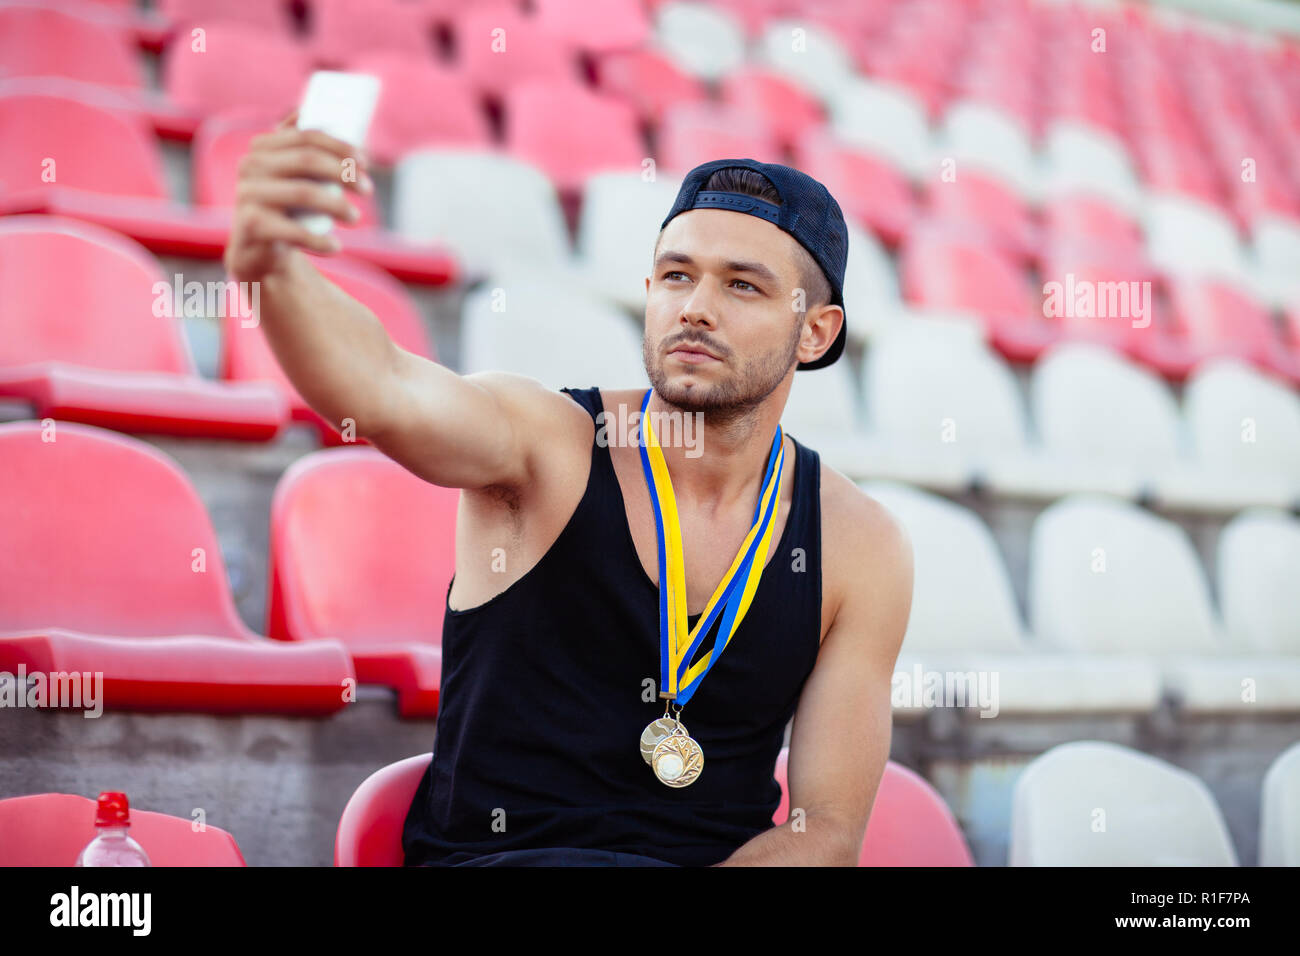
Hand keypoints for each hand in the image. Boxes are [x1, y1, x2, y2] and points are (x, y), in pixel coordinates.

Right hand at [223, 109, 373, 281]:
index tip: (365, 161)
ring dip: (338, 205)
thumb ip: (300, 147)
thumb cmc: (284, 208)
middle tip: (368, 189)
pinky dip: (319, 240)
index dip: (340, 146)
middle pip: (307, 160)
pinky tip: (335, 247)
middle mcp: (250, 166)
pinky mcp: (251, 225)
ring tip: (355, 217)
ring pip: (303, 192)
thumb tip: (315, 112)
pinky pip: (293, 231)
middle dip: (344, 172)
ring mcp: (248, 195)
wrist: (257, 250)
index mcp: (262, 148)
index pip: (306, 136)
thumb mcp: (290, 175)